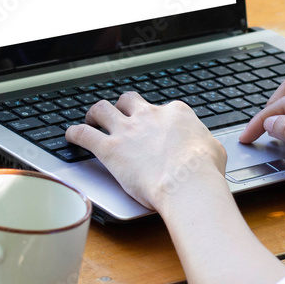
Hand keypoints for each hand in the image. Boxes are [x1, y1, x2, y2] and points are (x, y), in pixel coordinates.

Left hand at [66, 94, 227, 210]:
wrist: (187, 182)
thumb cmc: (204, 171)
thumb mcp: (214, 150)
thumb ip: (204, 144)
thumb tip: (207, 148)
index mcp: (176, 114)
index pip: (162, 110)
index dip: (157, 120)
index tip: (155, 130)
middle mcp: (149, 116)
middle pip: (129, 101)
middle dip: (123, 106)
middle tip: (119, 115)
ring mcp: (128, 130)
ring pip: (102, 109)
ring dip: (94, 113)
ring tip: (90, 119)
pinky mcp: (110, 148)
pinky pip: (84, 134)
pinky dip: (74, 133)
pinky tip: (69, 136)